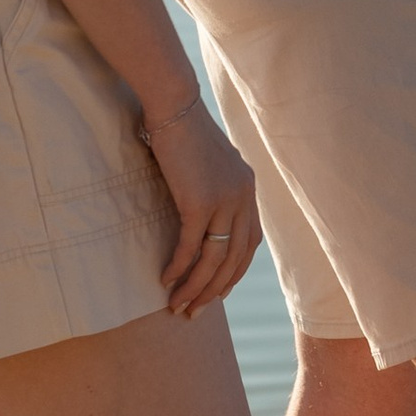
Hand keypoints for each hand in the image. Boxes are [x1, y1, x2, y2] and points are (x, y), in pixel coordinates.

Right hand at [136, 88, 263, 314]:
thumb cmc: (184, 131)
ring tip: (178, 305)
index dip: (234, 272)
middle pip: (234, 258)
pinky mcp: (199, 201)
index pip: (249, 243)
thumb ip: (213, 188)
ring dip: (195, 287)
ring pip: (214, 259)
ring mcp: (224, 200)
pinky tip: (165, 279)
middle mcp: (243, 197)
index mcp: (248, 189)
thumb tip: (201, 214)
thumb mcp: (208, 163)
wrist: (174, 105)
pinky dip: (179, 266)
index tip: (217, 292)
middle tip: (193, 310)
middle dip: (214, 290)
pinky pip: (190, 245)